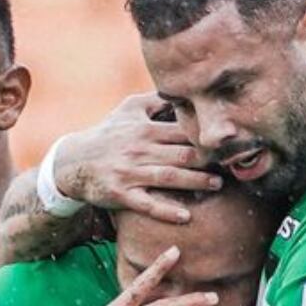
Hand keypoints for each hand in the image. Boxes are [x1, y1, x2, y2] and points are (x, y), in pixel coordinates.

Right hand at [53, 94, 221, 222]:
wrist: (73, 162)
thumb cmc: (107, 134)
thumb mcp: (128, 110)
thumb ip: (156, 100)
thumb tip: (183, 88)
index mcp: (145, 129)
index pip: (183, 131)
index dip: (206, 137)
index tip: (228, 142)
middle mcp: (140, 149)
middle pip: (181, 154)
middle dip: (208, 160)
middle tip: (232, 164)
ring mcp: (130, 173)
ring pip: (169, 177)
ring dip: (195, 181)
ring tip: (218, 185)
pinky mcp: (121, 194)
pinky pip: (147, 204)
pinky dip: (166, 210)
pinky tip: (185, 216)